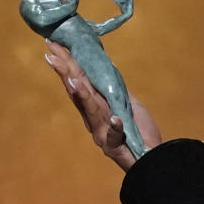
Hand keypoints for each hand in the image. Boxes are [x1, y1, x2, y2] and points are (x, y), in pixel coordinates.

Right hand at [44, 39, 161, 169]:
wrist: (152, 158)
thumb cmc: (140, 133)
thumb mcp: (129, 105)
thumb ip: (116, 90)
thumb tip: (107, 66)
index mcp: (97, 106)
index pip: (79, 82)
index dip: (68, 64)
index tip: (54, 45)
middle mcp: (94, 119)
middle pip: (78, 93)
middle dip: (66, 73)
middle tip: (52, 53)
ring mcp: (101, 133)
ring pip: (91, 112)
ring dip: (82, 96)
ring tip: (73, 80)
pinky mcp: (114, 147)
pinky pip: (115, 136)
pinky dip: (115, 128)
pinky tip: (116, 120)